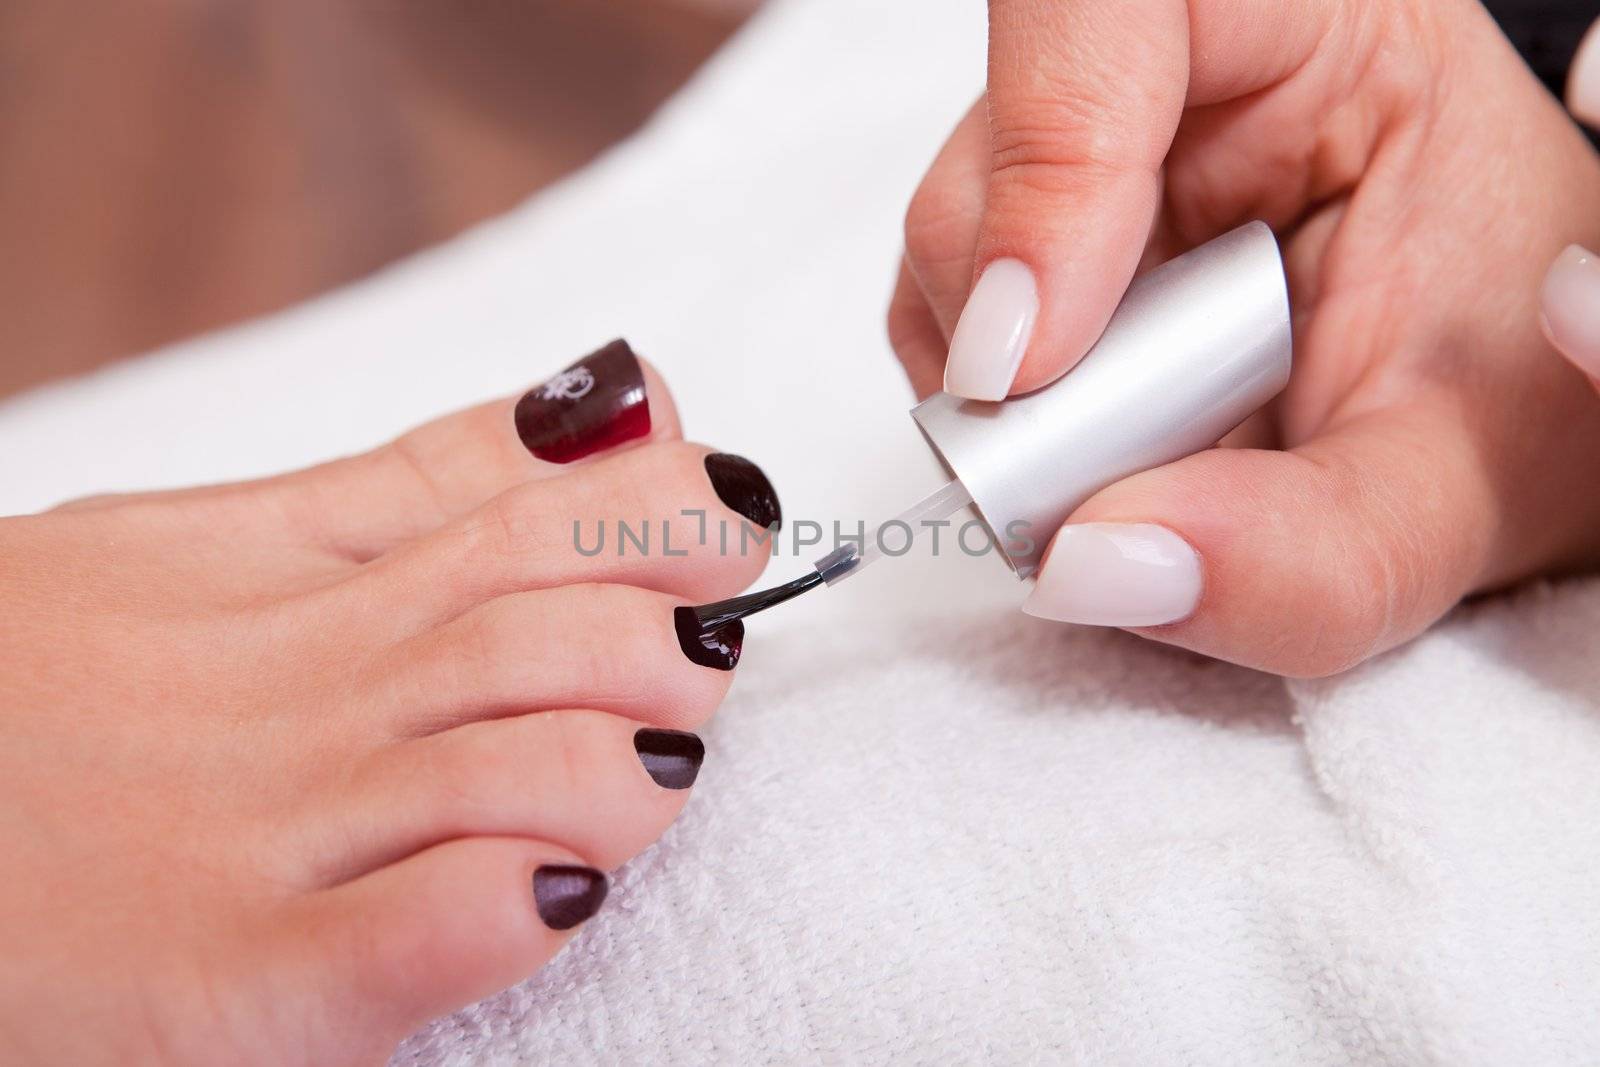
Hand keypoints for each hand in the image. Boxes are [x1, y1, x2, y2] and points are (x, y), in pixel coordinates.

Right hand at [0, 341, 771, 1063]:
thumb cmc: (23, 692)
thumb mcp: (205, 541)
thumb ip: (420, 479)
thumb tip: (624, 393)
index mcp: (292, 579)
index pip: (532, 505)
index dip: (664, 510)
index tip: (719, 522)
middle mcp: (298, 695)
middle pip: (555, 627)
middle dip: (673, 634)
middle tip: (695, 657)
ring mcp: (265, 840)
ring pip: (526, 772)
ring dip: (627, 767)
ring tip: (639, 776)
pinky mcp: (225, 987)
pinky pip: (418, 938)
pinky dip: (516, 906)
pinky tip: (554, 897)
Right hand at [889, 0, 1599, 675]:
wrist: (1492, 398)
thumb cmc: (1507, 388)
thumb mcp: (1454, 483)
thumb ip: (1315, 551)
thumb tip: (1091, 566)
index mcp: (1318, 28)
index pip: (1105, 11)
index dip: (1046, 169)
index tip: (1031, 367)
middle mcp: (1175, 68)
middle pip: (997, 157)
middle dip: (1031, 349)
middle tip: (1129, 468)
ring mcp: (1085, 148)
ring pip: (948, 247)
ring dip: (1016, 399)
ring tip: (1153, 454)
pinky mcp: (1026, 230)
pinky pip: (943, 316)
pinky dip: (1001, 414)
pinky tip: (1103, 440)